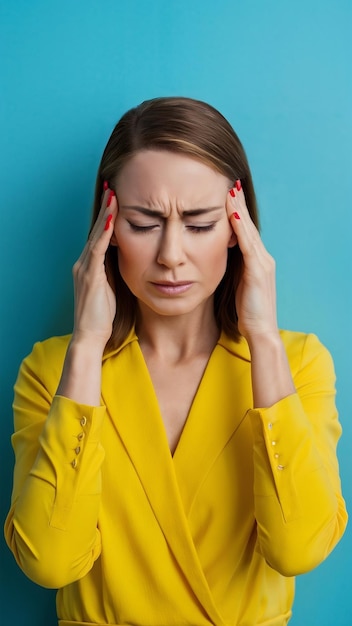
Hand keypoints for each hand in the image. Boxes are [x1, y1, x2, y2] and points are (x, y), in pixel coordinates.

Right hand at [71, 186, 117, 348]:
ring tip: (112, 195)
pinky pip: (97, 250)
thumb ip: (116, 272)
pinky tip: (111, 220)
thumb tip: (131, 259)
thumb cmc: (103, 316)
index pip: (100, 236)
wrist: (90, 336)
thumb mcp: (112, 289)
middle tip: (112, 186)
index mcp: (90, 266)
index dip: (107, 217)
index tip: (115, 198)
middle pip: (96, 230)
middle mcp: (84, 263)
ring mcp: (85, 269)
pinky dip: (104, 234)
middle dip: (105, 208)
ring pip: (95, 235)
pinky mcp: (89, 276)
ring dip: (105, 215)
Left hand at [226, 182, 277, 342]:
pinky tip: (232, 213)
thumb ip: (231, 271)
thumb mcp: (236, 287)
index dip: (237, 213)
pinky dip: (240, 226)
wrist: (260, 332)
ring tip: (230, 190)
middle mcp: (262, 258)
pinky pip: (247, 243)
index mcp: (256, 262)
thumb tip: (216, 259)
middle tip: (229, 183)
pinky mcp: (258, 270)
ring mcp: (262, 263)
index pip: (244, 231)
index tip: (226, 195)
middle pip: (247, 225)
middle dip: (238, 204)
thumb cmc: (247, 313)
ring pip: (248, 230)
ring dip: (239, 209)